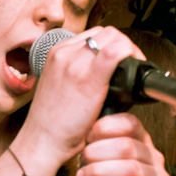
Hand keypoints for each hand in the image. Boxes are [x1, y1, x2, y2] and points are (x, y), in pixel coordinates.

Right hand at [20, 26, 146, 167]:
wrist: (42, 142)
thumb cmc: (53, 124)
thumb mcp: (61, 88)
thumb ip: (79, 74)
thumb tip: (105, 73)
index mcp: (57, 54)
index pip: (93, 35)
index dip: (112, 44)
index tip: (120, 60)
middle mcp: (64, 53)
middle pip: (106, 33)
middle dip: (123, 44)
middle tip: (131, 64)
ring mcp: (74, 63)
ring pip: (113, 37)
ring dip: (129, 49)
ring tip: (132, 69)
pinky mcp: (87, 78)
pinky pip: (116, 52)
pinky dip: (131, 56)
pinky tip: (133, 73)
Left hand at [75, 111, 175, 175]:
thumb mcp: (103, 160)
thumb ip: (98, 143)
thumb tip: (81, 131)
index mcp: (142, 141)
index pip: (129, 123)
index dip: (105, 128)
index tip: (86, 138)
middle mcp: (154, 157)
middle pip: (127, 146)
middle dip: (98, 153)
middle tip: (81, 162)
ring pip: (133, 168)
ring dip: (102, 171)